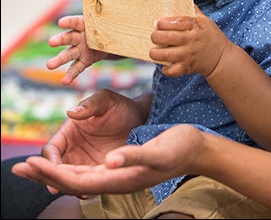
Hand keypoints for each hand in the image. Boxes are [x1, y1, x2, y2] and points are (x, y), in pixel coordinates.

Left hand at [12, 125, 204, 195]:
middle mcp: (116, 179)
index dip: (52, 173)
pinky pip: (89, 171)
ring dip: (54, 171)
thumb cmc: (179, 147)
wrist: (195, 148)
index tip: (31, 163)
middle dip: (45, 175)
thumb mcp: (159, 150)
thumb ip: (134, 156)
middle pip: (72, 181)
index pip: (78, 180)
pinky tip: (65, 164)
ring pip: (78, 177)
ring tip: (33, 167)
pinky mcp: (122, 166)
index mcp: (120, 178)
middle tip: (18, 168)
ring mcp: (118, 174)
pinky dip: (70, 167)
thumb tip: (109, 162)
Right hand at [35, 88, 145, 192]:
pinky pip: (86, 183)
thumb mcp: (107, 101)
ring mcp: (83, 161)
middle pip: (55, 169)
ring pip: (69, 179)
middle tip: (60, 189)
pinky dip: (86, 189)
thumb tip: (71, 112)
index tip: (55, 169)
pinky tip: (92, 192)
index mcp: (69, 131)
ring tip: (81, 192)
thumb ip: (90, 105)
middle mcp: (72, 148)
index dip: (50, 161)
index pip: (51, 149)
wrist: (140, 119)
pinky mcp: (96, 170)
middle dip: (56, 180)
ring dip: (70, 187)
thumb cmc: (121, 106)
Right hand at [48, 15, 108, 84]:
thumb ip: (111, 19)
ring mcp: (79, 49)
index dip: (68, 22)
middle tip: (51, 42)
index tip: (61, 23)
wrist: (110, 40)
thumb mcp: (110, 22)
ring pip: (68, 54)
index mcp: (84, 25)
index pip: (75, 22)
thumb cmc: (107, 27)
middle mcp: (78, 36)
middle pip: (68, 38)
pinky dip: (71, 75)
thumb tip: (123, 8)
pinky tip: (64, 82)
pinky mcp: (84, 60)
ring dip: (59, 60)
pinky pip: (76, 68)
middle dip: (60, 40)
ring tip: (49, 66)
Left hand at [150, 6, 232, 76]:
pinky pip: (172, 70)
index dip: (164, 22)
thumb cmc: (210, 36)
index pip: (177, 21)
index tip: (157, 23)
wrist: (221, 58)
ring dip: (156, 53)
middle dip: (156, 36)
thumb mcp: (205, 20)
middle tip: (154, 36)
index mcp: (196, 26)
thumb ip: (192, 11)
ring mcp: (189, 55)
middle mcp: (192, 40)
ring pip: (166, 55)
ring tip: (154, 50)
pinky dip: (165, 69)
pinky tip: (164, 64)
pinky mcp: (187, 67)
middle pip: (168, 37)